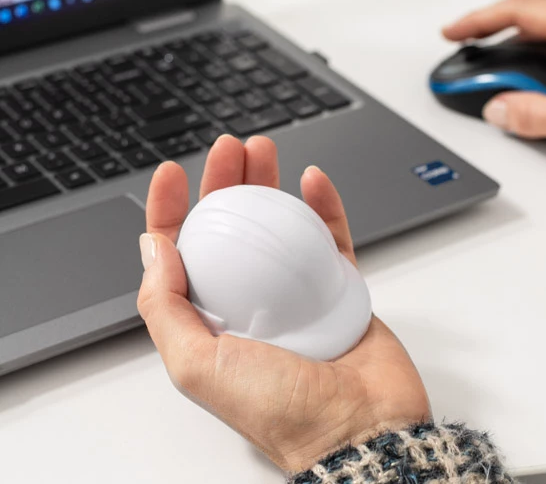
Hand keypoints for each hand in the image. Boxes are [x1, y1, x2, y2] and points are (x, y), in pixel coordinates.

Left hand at [137, 135, 430, 472]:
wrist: (360, 429)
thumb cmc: (282, 413)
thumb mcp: (197, 365)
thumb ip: (165, 307)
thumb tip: (154, 248)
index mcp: (212, 322)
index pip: (180, 256)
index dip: (169, 211)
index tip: (171, 175)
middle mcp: (252, 303)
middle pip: (232, 229)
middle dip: (225, 183)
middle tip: (230, 150)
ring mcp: (297, 294)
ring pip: (279, 225)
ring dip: (270, 184)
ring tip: (265, 152)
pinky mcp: (338, 289)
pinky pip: (331, 237)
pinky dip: (324, 206)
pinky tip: (314, 181)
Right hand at [443, 0, 545, 178]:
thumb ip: (535, 116)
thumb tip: (498, 108)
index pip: (524, 10)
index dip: (481, 20)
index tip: (454, 32)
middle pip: (538, 0)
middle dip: (495, 15)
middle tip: (467, 36)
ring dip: (518, 25)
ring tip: (492, 50)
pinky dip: (541, 38)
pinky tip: (534, 64)